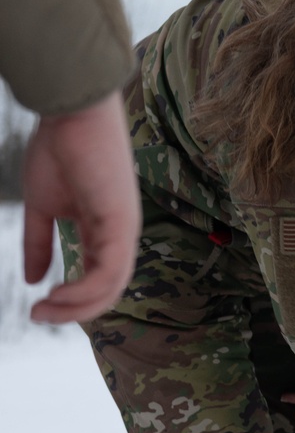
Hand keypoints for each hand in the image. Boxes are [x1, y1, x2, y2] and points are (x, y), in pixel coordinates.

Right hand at [23, 92, 139, 323]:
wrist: (72, 115)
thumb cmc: (60, 150)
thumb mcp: (42, 207)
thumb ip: (39, 242)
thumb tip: (32, 279)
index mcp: (103, 230)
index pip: (96, 278)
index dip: (71, 299)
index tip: (38, 307)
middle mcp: (119, 234)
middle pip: (107, 289)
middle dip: (73, 311)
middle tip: (38, 316)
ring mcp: (124, 229)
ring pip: (112, 287)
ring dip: (77, 307)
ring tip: (45, 310)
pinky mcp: (123, 223)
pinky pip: (110, 271)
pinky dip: (85, 291)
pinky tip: (58, 294)